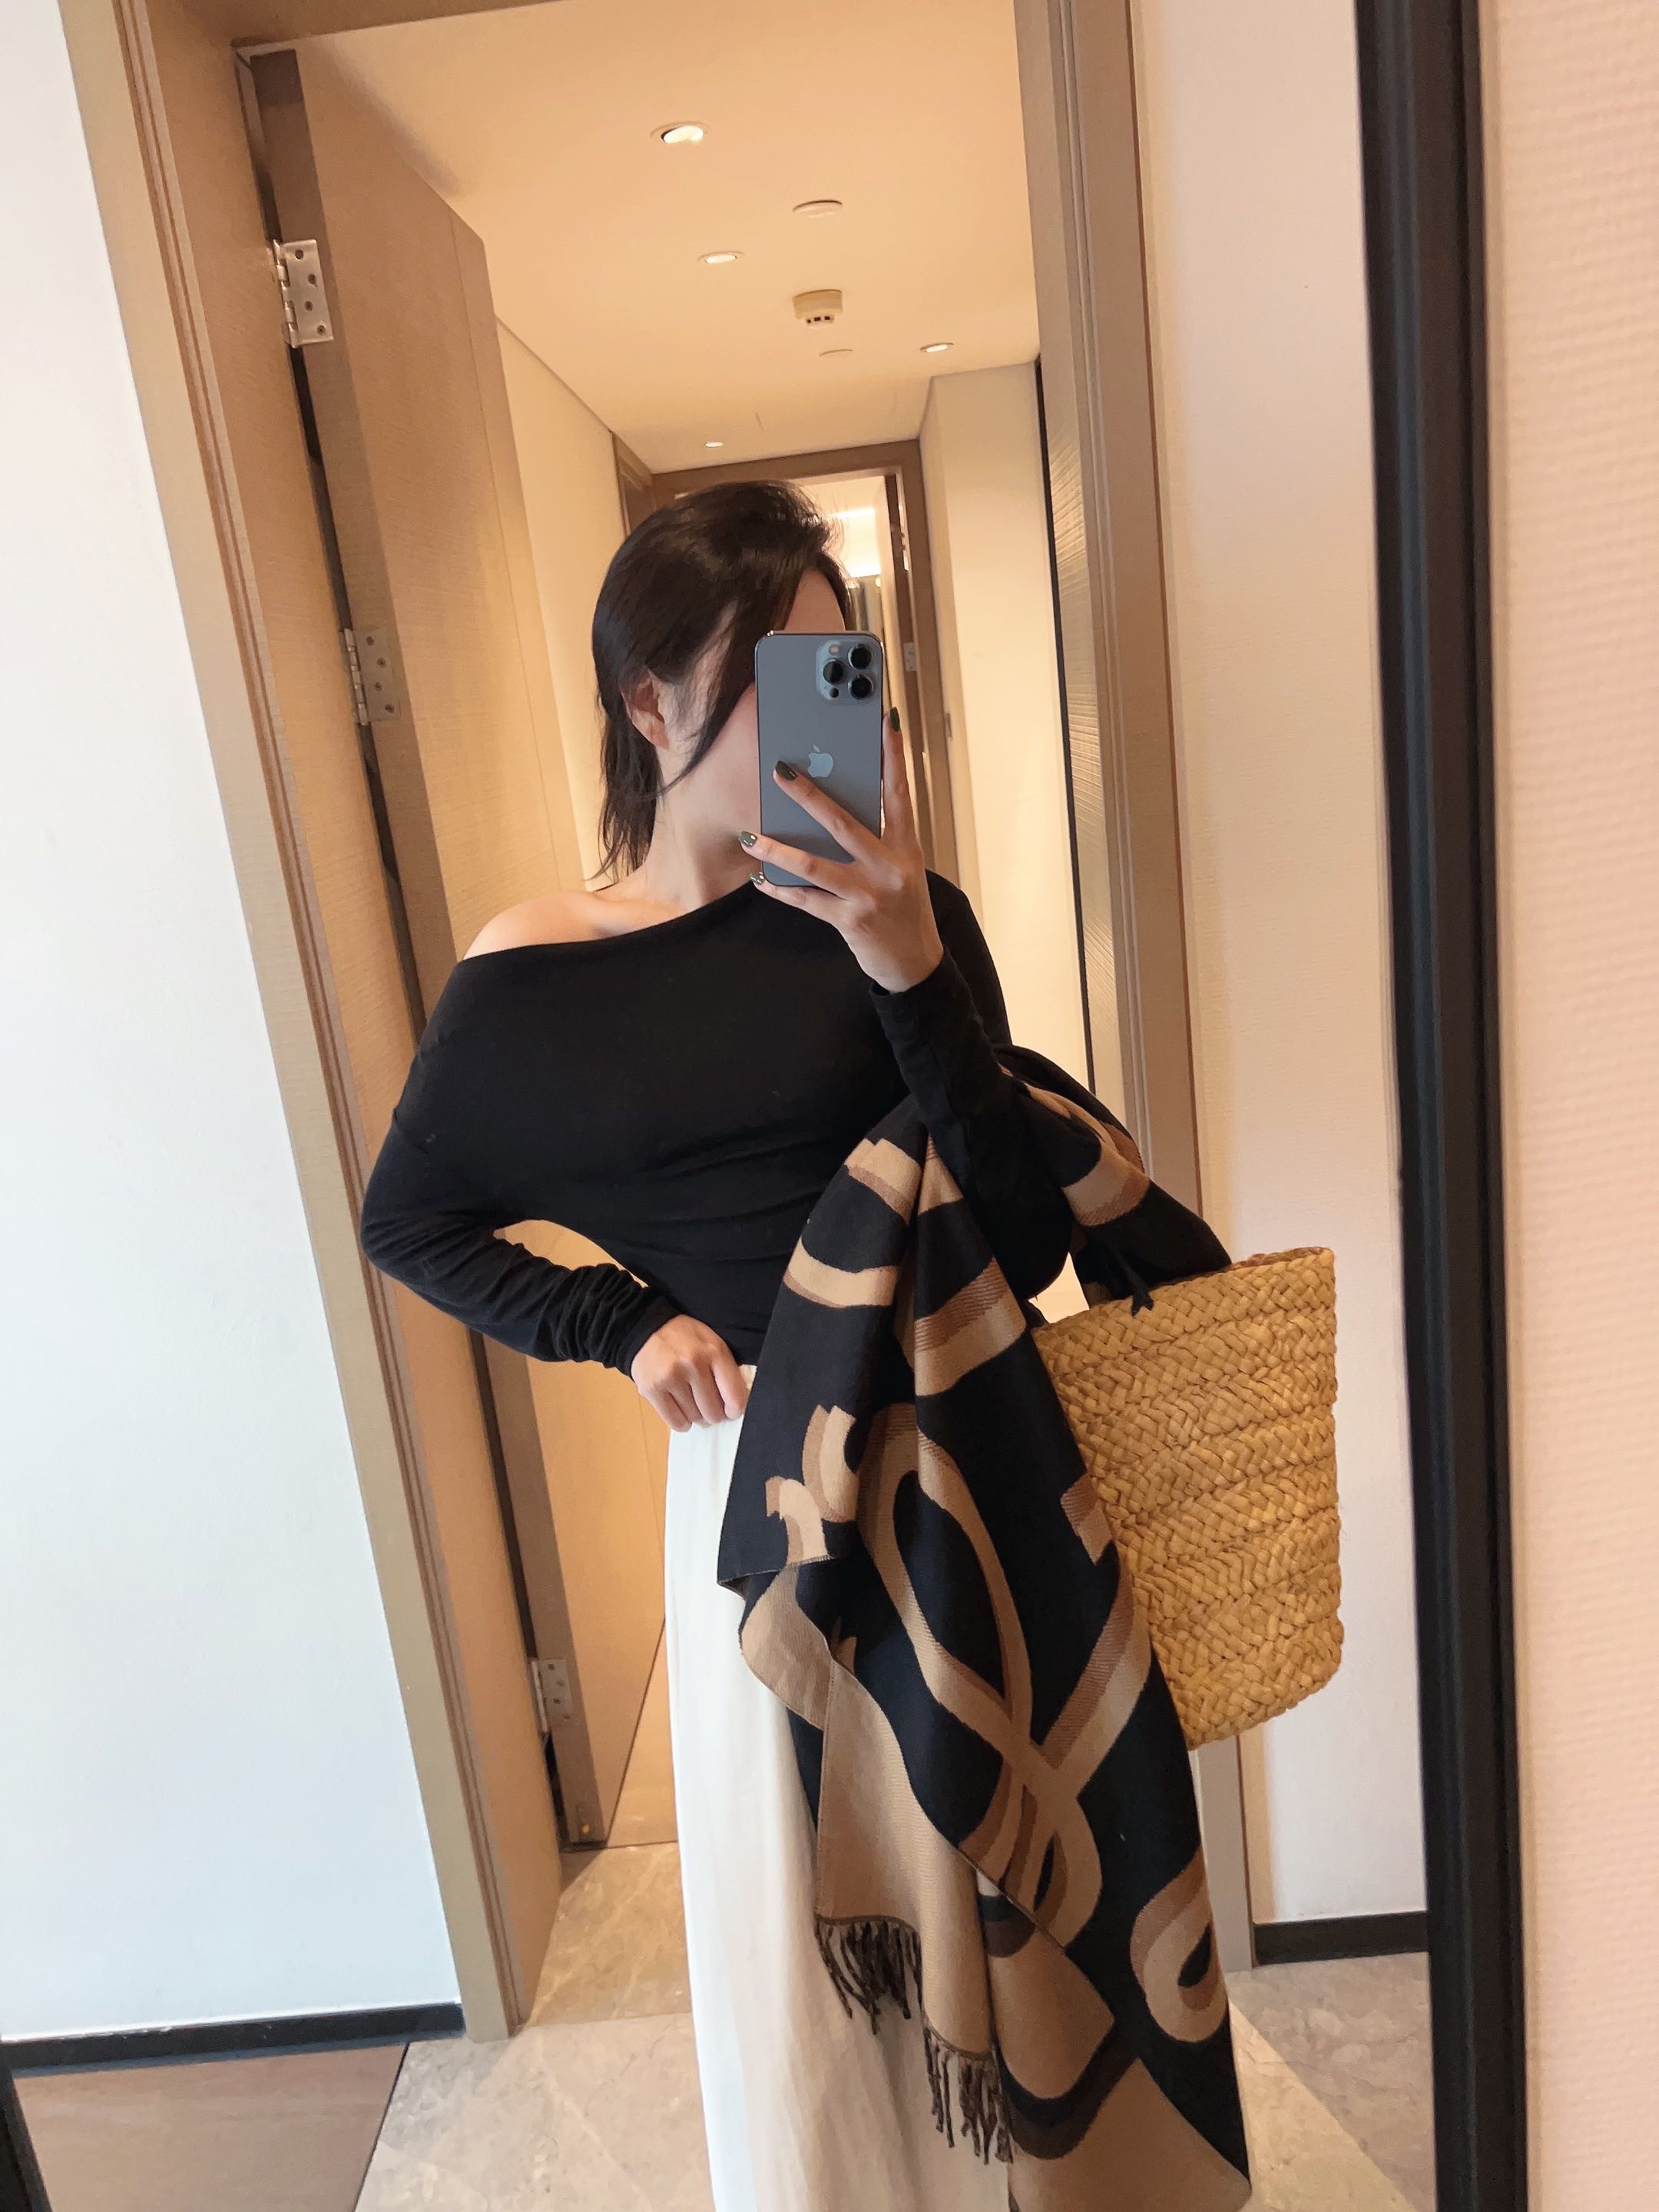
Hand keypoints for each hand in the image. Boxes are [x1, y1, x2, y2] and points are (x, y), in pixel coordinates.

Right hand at [630, 1314, 748, 1431]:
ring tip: (690, 1399)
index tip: (730, 1410)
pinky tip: (680, 1410)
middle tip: (707, 1404)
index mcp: (714, 1352)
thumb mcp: (712, 1342)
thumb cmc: (685, 1338)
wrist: (647, 1327)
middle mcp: (693, 1364)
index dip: (735, 1410)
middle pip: (713, 1413)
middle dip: (713, 1413)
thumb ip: (726, 1370)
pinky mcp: (652, 1389)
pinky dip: (681, 1421)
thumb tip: (735, 1406)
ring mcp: (671, 1377)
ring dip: (695, 1414)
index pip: (735, 1397)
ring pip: (694, 1418)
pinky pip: (675, 1422)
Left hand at [742, 712, 944, 993]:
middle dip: (808, 796)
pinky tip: (759, 879)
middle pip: (843, 824)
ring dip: (777, 850)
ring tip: (750, 836)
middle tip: (780, 772)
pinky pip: (806, 901)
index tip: (884, 722)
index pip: (899, 793)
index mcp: (905, 848)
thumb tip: (830, 812)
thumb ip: (876, 842)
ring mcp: (868, 895)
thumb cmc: (904, 909)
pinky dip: (780, 889)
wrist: (915, 964)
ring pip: (814, 866)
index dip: (893, 757)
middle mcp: (889, 868)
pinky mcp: (850, 921)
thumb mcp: (901, 869)